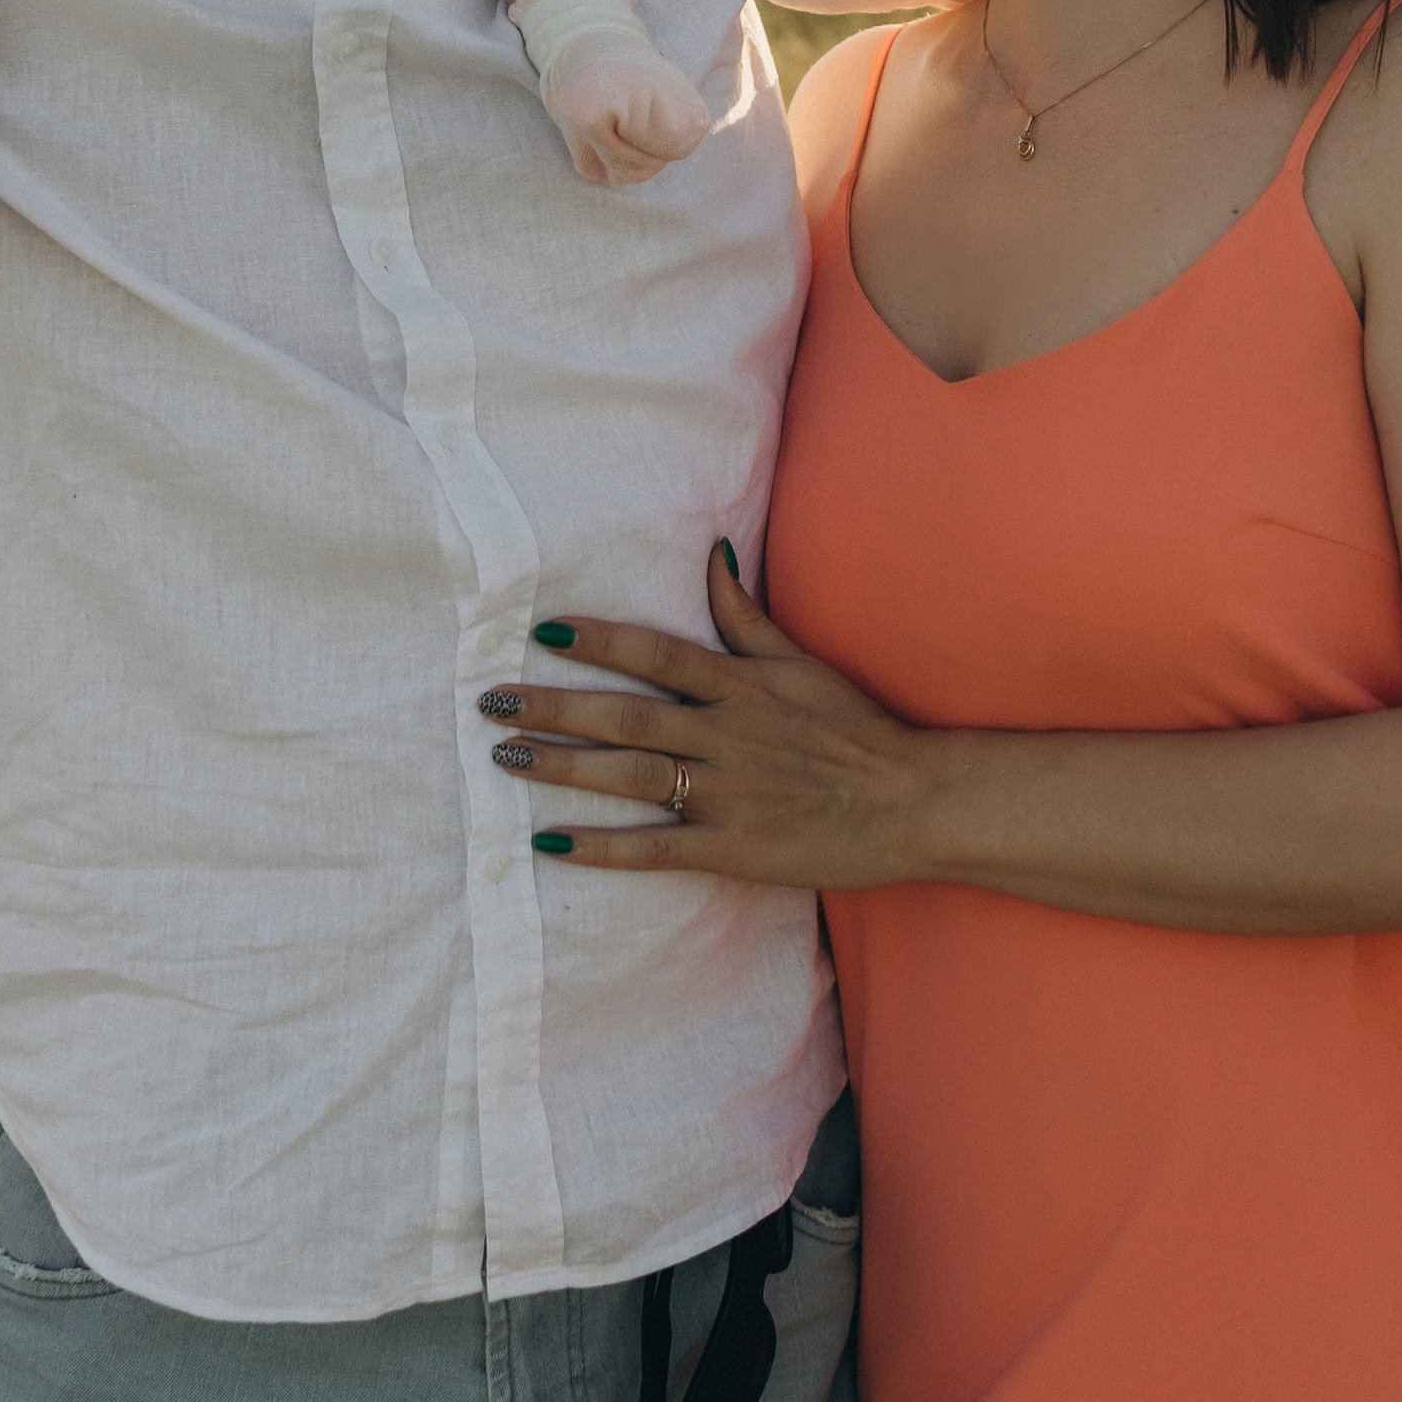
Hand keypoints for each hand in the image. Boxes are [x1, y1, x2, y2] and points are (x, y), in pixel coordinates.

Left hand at [480, 548, 937, 887]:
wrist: (911, 802)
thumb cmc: (855, 728)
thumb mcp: (801, 663)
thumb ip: (745, 616)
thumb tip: (711, 553)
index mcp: (739, 685)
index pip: (655, 654)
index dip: (597, 641)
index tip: (541, 632)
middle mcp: (724, 734)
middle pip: (623, 716)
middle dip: (553, 708)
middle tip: (491, 702)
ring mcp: (725, 793)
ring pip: (629, 777)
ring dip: (562, 768)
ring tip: (505, 757)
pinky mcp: (731, 848)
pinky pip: (654, 848)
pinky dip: (602, 847)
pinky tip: (550, 844)